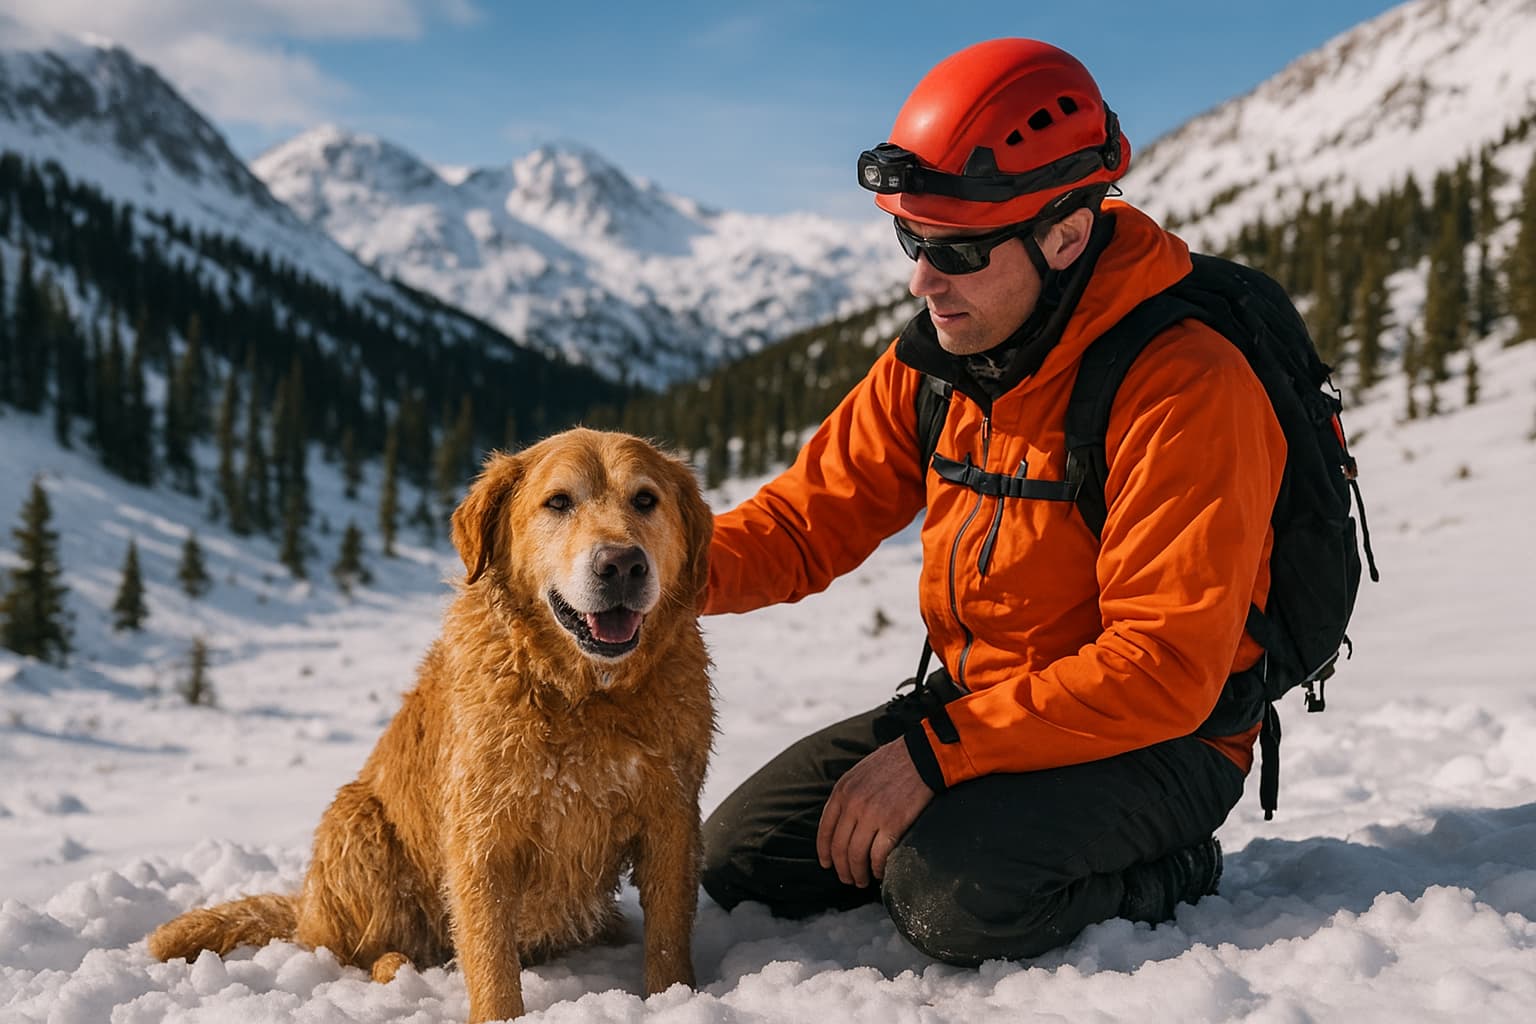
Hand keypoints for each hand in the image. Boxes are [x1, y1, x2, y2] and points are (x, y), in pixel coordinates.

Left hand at [816, 739, 933, 887]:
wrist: (922, 755)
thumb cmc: (895, 761)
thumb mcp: (861, 772)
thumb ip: (849, 794)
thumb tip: (845, 818)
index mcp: (842, 791)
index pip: (825, 829)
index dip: (825, 851)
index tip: (827, 863)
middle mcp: (852, 804)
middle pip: (839, 847)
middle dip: (842, 868)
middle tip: (848, 879)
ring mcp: (871, 815)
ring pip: (855, 855)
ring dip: (857, 873)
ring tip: (862, 881)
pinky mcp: (892, 823)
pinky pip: (878, 855)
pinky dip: (878, 869)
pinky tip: (880, 873)